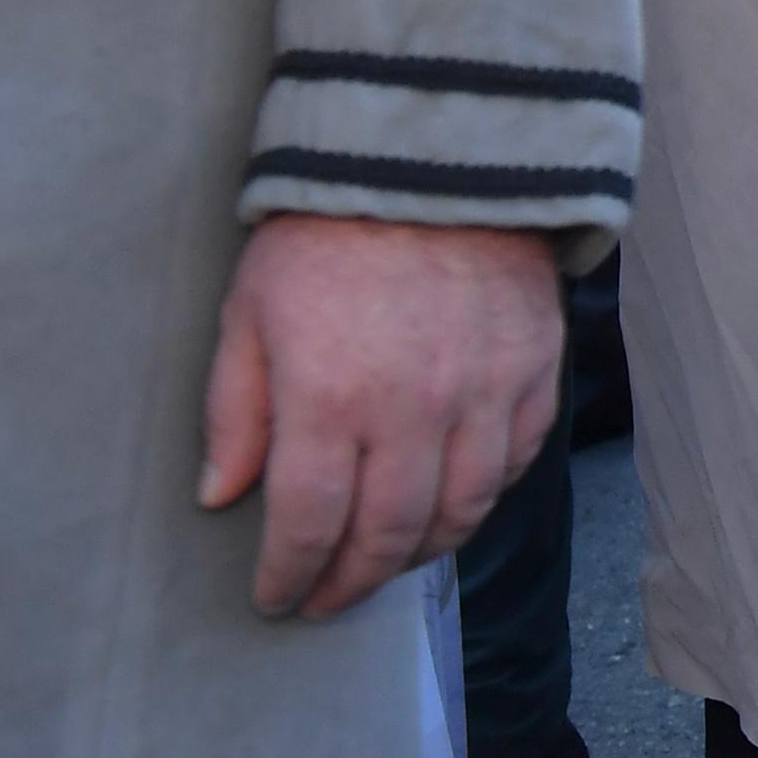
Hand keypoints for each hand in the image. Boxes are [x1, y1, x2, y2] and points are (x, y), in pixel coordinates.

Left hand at [197, 215, 561, 620]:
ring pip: (461, 511)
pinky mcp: (534, 371)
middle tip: (328, 598)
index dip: (289, 575)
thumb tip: (223, 494)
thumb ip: (235, 411)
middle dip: (352, 581)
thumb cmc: (327, 235)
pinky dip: (482, 497)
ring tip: (389, 562)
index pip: (309, 523)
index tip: (276, 597)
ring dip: (421, 553)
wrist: (435, 159)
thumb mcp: (249, 313)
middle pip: (388, 533)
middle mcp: (414, 408)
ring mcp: (484, 392)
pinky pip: (514, 463)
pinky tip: (451, 502)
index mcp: (330, 396)